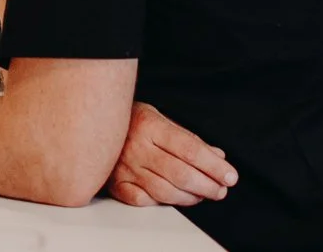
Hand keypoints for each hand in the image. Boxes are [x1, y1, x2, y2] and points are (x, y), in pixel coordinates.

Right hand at [109, 103, 235, 207]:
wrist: (92, 122)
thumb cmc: (130, 120)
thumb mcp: (161, 118)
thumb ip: (189, 138)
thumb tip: (217, 156)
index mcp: (150, 125)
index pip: (191, 150)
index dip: (214, 166)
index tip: (230, 175)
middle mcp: (136, 147)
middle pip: (180, 174)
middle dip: (207, 185)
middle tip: (221, 189)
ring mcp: (124, 167)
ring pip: (164, 192)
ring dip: (190, 197)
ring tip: (203, 195)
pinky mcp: (115, 183)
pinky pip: (142, 201)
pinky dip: (161, 203)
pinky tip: (174, 199)